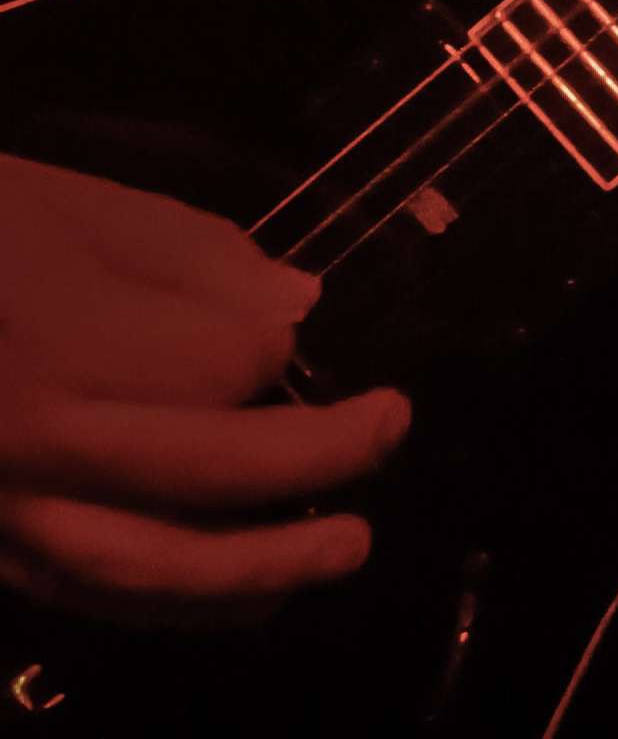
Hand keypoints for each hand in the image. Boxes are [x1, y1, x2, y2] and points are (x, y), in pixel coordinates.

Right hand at [0, 156, 405, 627]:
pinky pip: (82, 594)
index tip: (276, 321)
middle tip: (391, 428)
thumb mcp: (65, 204)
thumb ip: (191, 255)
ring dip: (257, 568)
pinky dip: (172, 604)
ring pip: (141, 567)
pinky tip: (243, 595)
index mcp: (57, 343)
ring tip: (343, 550)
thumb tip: (296, 307)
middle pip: (200, 474)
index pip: (220, 367)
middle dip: (316, 458)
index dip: (271, 343)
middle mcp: (26, 445)